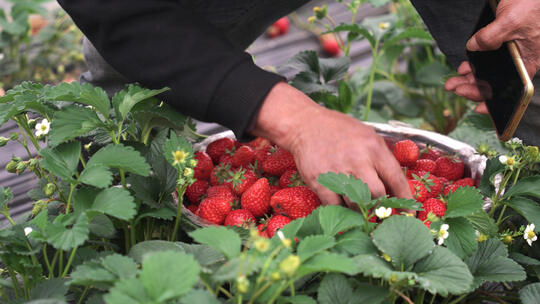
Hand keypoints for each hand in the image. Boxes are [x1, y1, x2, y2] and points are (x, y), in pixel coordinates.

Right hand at [252, 82, 411, 208]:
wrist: (305, 124)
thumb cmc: (339, 130)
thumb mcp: (366, 135)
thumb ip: (381, 158)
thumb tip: (394, 185)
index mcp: (374, 148)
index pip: (396, 179)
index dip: (404, 199)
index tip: (408, 213)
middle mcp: (358, 160)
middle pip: (377, 195)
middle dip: (379, 205)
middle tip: (377, 210)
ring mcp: (338, 171)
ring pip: (357, 203)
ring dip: (359, 209)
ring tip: (357, 206)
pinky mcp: (320, 181)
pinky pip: (335, 205)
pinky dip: (340, 209)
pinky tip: (340, 204)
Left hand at [445, 0, 539, 106]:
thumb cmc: (534, 5)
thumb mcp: (511, 21)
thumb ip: (491, 37)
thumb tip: (473, 47)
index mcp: (526, 62)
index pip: (510, 91)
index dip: (494, 101)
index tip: (479, 108)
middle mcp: (519, 62)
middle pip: (494, 83)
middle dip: (472, 88)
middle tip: (453, 87)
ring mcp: (511, 55)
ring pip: (488, 73)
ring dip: (469, 78)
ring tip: (453, 81)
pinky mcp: (504, 45)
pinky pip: (487, 61)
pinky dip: (474, 66)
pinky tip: (464, 68)